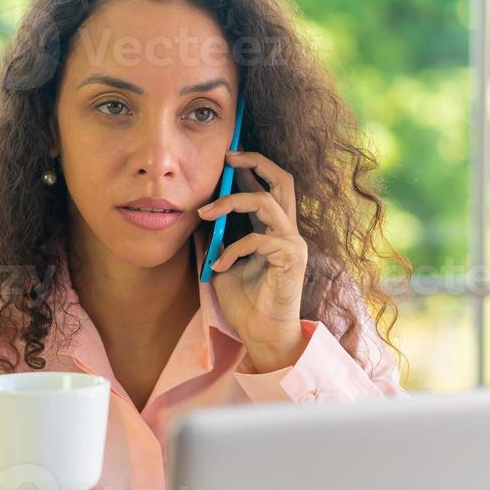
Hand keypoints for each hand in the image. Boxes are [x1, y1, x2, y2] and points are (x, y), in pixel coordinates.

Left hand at [197, 149, 308, 372]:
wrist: (261, 333)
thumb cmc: (246, 301)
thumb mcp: (222, 261)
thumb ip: (216, 236)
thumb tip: (197, 212)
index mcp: (271, 228)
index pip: (266, 185)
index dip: (248, 166)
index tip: (225, 156)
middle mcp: (286, 229)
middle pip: (283, 179)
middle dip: (255, 162)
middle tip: (228, 157)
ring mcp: (292, 241)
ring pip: (267, 201)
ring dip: (232, 202)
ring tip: (205, 213)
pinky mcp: (292, 257)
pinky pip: (258, 239)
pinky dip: (233, 249)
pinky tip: (218, 266)